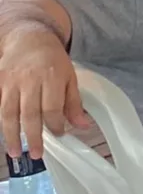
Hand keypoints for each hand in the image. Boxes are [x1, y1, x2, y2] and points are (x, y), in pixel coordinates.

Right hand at [0, 31, 88, 160]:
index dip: (56, 124)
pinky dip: (1, 121)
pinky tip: (5, 134)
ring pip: (8, 112)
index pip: (52, 107)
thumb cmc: (53, 60)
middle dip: (32, 136)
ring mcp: (10, 81)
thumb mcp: (70, 77)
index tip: (59, 135)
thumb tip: (83, 126)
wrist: (28, 39)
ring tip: (15, 152)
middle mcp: (29, 79)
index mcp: (52, 77)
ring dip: (11, 135)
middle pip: (29, 113)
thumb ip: (74, 103)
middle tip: (36, 154)